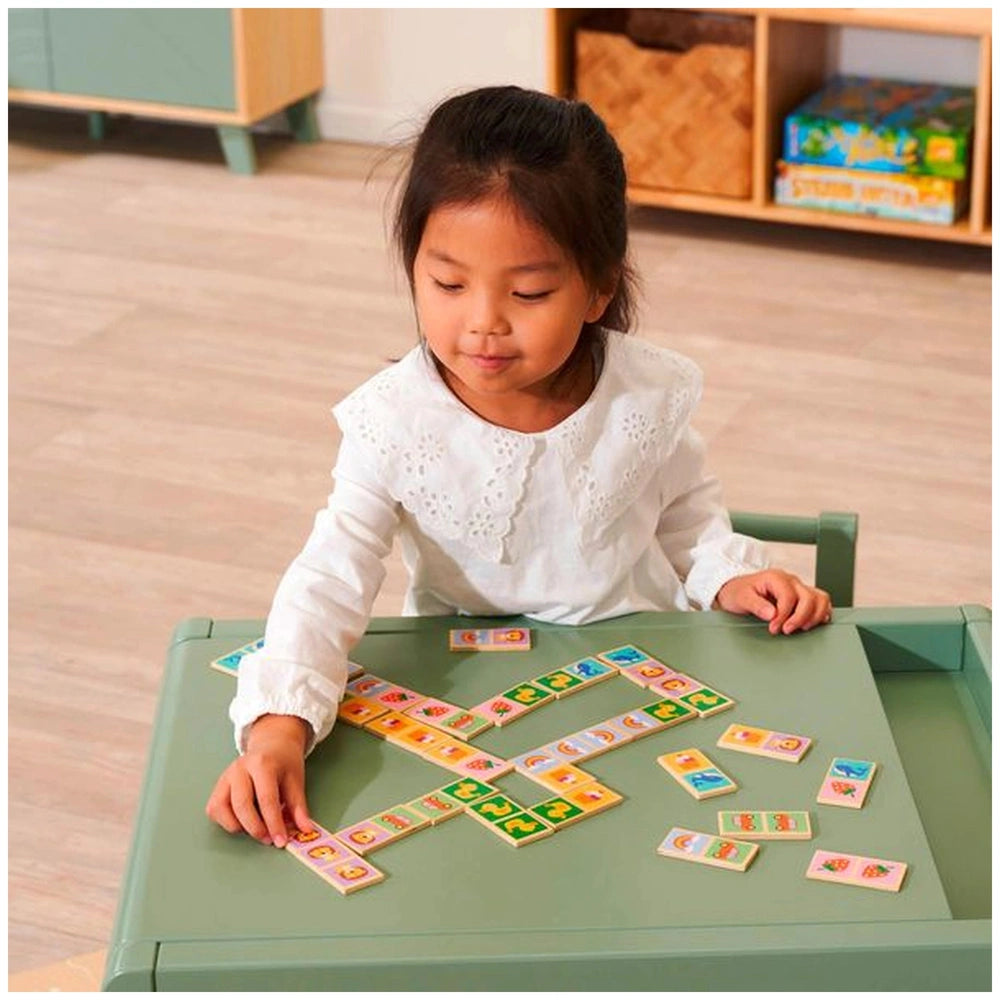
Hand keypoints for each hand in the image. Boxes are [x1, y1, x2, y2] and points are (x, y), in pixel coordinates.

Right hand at [205, 714, 312, 847]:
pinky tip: (244, 821)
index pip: (266, 799)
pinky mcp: (218, 786)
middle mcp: (240, 768)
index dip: (274, 823)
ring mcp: (226, 776)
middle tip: (268, 840)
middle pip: (242, 805)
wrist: (271, 743)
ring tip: (257, 828)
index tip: (280, 841)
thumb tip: (305, 830)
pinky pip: (215, 810)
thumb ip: (298, 807)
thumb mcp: (296, 780)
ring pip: (222, 809)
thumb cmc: (284, 762)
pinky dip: (227, 821)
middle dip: (255, 828)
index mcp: (263, 764)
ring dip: (239, 826)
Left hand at [716, 570, 831, 634]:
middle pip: (809, 598)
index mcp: (776, 578)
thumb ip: (756, 605)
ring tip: (801, 628)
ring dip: (814, 616)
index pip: (789, 597)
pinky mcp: (802, 596)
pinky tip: (811, 623)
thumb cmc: (738, 592)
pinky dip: (821, 613)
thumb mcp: (741, 597)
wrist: (736, 589)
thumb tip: (772, 614)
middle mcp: (791, 581)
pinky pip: (821, 602)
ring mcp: (799, 588)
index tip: (774, 628)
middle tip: (786, 630)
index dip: (784, 615)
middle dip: (799, 618)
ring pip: (820, 598)